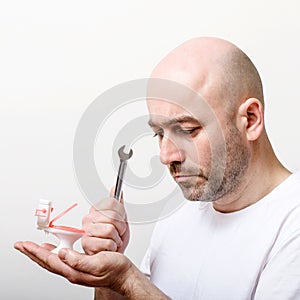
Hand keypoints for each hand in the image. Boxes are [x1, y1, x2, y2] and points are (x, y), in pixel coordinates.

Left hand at [14, 241, 169, 298]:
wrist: (124, 275)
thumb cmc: (114, 269)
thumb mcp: (98, 263)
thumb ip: (78, 260)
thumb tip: (62, 254)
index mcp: (74, 270)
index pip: (50, 260)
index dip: (36, 251)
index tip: (25, 244)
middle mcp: (72, 271)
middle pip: (47, 261)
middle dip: (33, 253)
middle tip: (22, 245)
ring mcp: (75, 269)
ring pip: (52, 261)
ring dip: (41, 253)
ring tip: (33, 247)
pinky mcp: (80, 265)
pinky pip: (61, 259)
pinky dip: (53, 253)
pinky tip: (55, 250)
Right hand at [82, 196, 129, 254]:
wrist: (113, 257)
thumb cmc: (115, 238)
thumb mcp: (120, 218)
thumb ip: (118, 203)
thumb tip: (115, 188)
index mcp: (96, 210)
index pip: (113, 203)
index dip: (121, 214)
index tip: (120, 221)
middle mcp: (89, 219)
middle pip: (113, 217)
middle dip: (120, 228)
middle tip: (117, 233)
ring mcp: (86, 231)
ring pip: (110, 230)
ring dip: (116, 239)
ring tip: (112, 241)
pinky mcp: (86, 244)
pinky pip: (108, 242)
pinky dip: (112, 247)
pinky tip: (108, 248)